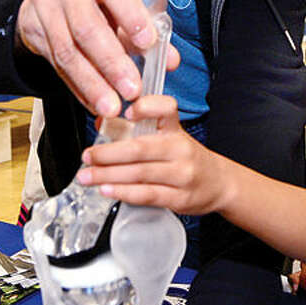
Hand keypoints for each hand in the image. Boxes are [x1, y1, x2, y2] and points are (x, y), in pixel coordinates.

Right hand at [16, 0, 179, 116]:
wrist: (54, 0)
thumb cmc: (98, 2)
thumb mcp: (124, 8)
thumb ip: (149, 31)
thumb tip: (170, 59)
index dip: (131, 15)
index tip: (147, 43)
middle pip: (87, 27)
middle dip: (112, 63)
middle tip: (132, 89)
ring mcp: (46, 6)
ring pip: (68, 51)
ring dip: (93, 83)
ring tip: (112, 105)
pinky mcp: (33, 29)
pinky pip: (56, 65)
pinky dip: (79, 88)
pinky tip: (94, 102)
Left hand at [78, 96, 227, 215]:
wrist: (219, 184)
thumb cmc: (187, 158)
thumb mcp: (168, 137)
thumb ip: (137, 130)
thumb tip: (103, 123)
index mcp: (175, 129)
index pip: (166, 109)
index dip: (147, 107)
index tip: (127, 111)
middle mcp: (180, 149)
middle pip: (140, 148)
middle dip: (108, 153)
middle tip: (87, 156)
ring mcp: (182, 174)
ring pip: (140, 173)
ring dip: (108, 175)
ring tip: (87, 177)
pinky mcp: (180, 197)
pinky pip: (148, 194)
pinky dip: (124, 192)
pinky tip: (107, 190)